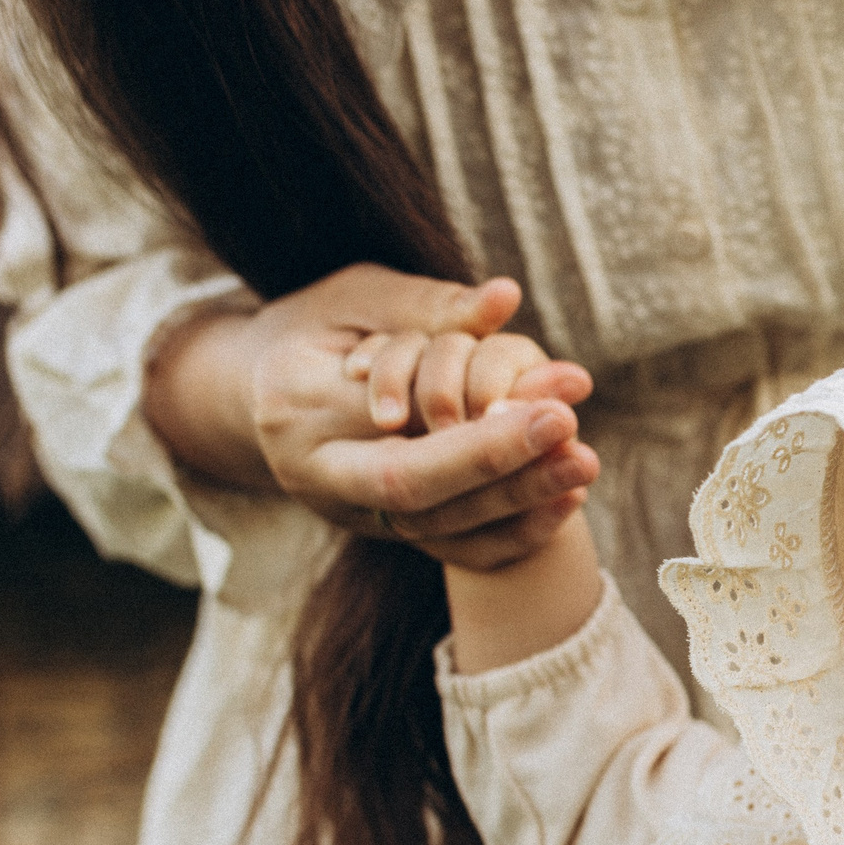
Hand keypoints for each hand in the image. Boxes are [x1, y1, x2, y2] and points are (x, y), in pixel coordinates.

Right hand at [144, 265, 601, 570]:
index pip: (394, 429)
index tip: (556, 407)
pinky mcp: (380, 530)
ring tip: (583, 465)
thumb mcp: (358, 295)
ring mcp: (345, 512)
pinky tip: (566, 503)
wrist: (260, 389)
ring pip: (437, 527)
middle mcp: (313, 473)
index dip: (478, 428)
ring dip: (518, 501)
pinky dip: (511, 532)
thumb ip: (431, 304)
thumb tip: (506, 298)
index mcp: (293, 403)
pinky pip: (449, 549)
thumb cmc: (314, 324)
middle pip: (414, 489)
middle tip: (577, 442)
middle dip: (501, 470)